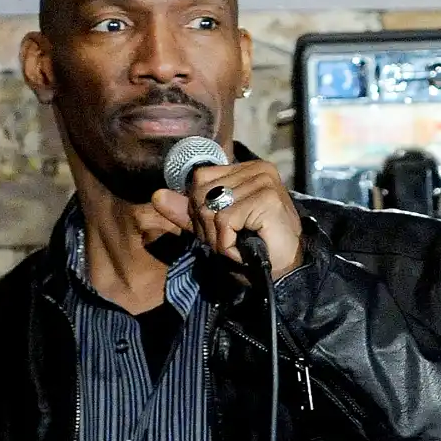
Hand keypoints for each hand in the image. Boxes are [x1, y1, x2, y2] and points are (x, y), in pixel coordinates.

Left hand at [152, 159, 303, 279]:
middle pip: (202, 193)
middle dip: (207, 227)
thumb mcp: (215, 227)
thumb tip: (156, 195)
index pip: (200, 179)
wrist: (284, 271)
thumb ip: (187, 211)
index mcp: (245, 169)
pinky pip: (225, 220)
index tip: (219, 231)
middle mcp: (256, 169)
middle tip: (229, 241)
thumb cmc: (252, 247)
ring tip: (237, 246)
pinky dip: (228, 243)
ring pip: (211, 208)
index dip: (199, 209)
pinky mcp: (266, 198)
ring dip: (218, 238)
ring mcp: (263, 181)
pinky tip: (243, 249)